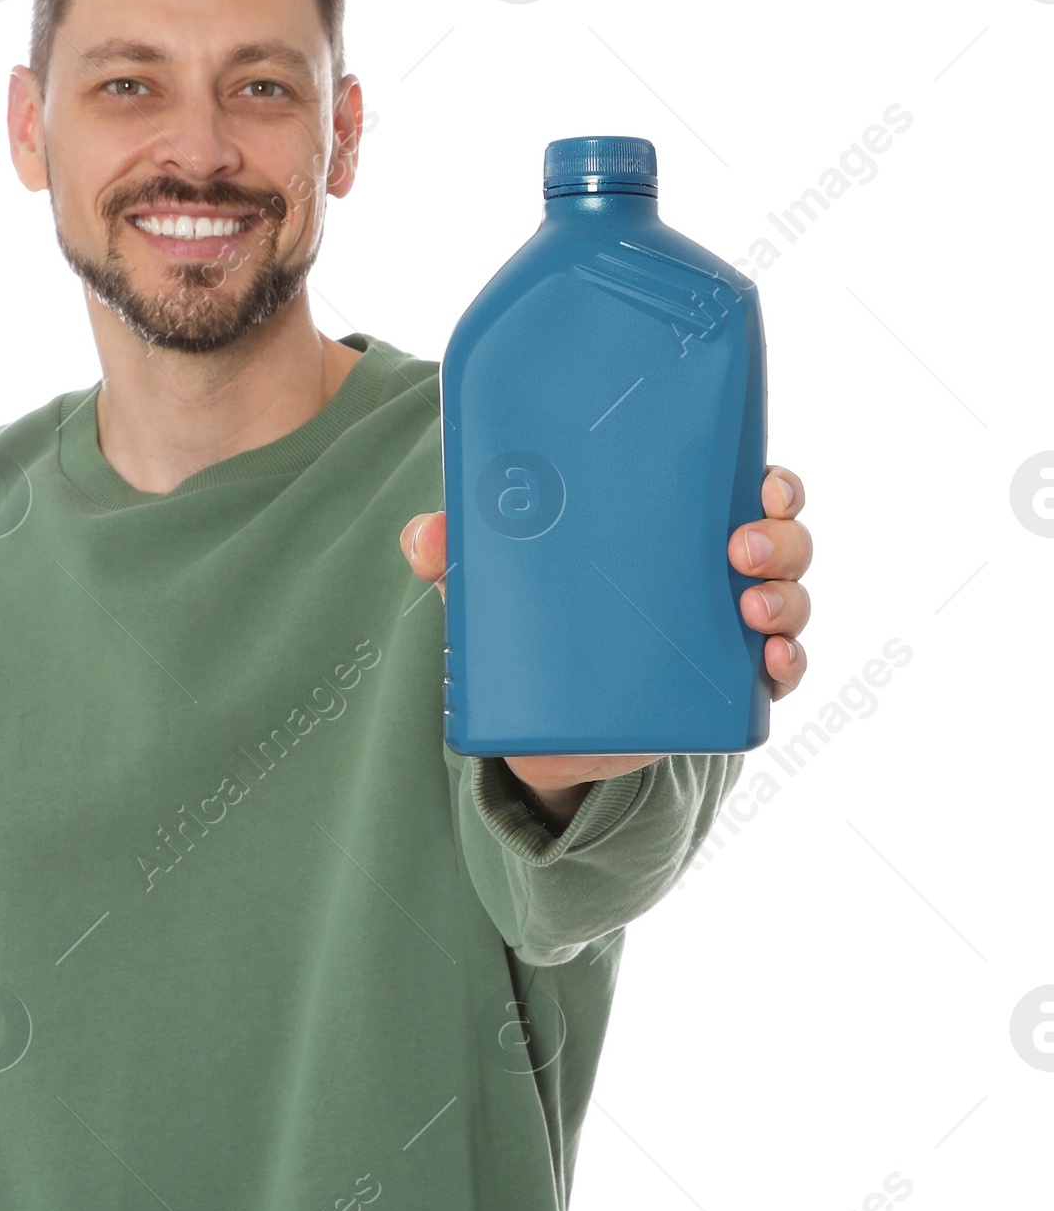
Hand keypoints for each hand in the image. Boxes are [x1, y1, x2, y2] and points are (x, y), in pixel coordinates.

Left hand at [400, 465, 812, 825]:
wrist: (549, 726)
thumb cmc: (544, 622)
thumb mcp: (504, 586)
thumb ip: (460, 557)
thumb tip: (420, 538)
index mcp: (684, 528)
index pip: (750, 492)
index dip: (775, 484)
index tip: (765, 483)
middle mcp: (721, 574)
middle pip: (782, 542)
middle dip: (780, 540)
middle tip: (740, 547)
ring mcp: (728, 633)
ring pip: (789, 603)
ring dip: (786, 600)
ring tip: (751, 608)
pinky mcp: (722, 690)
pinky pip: (780, 675)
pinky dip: (789, 666)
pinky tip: (774, 662)